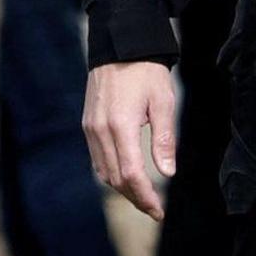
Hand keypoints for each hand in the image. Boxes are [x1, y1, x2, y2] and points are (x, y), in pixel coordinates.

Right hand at [84, 61, 180, 219]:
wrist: (118, 45)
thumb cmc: (146, 71)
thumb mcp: (164, 101)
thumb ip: (165, 139)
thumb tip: (168, 172)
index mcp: (120, 125)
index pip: (131, 174)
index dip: (145, 197)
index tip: (159, 211)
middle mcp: (100, 130)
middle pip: (115, 179)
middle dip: (136, 198)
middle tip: (155, 209)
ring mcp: (90, 128)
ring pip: (103, 172)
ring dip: (123, 189)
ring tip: (144, 197)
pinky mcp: (88, 125)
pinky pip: (97, 159)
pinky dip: (111, 174)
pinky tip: (126, 177)